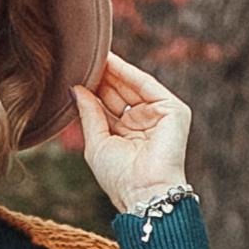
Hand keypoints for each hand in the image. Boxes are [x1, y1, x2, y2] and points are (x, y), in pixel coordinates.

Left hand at [69, 52, 190, 217]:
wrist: (143, 193)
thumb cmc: (119, 177)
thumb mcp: (96, 142)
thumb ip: (89, 113)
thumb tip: (75, 88)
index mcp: (127, 133)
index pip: (109, 104)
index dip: (93, 88)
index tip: (74, 71)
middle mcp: (144, 122)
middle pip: (120, 92)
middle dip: (102, 77)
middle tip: (81, 59)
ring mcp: (160, 115)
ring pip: (133, 86)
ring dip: (113, 71)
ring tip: (92, 56)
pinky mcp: (174, 111)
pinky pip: (147, 86)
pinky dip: (129, 73)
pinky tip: (110, 62)